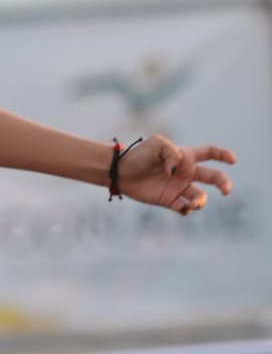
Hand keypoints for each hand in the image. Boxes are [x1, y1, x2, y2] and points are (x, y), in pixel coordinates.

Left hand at [116, 135, 235, 213]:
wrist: (120, 171)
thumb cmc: (138, 155)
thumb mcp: (157, 144)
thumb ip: (172, 152)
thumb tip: (178, 170)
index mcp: (185, 157)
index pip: (210, 153)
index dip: (224, 155)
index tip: (233, 160)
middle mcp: (185, 173)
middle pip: (213, 177)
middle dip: (223, 183)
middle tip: (226, 190)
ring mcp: (178, 187)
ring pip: (200, 197)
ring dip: (201, 201)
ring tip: (193, 203)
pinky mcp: (169, 200)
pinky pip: (184, 208)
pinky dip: (188, 210)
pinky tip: (183, 207)